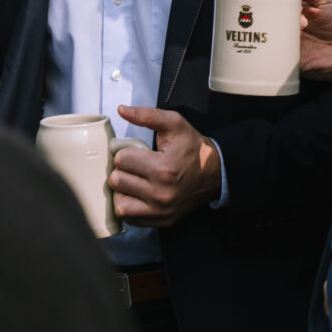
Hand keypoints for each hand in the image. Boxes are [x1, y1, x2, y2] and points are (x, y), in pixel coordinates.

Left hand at [109, 106, 221, 227]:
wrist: (214, 172)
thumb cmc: (192, 146)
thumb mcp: (174, 123)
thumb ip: (146, 115)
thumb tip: (121, 109)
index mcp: (163, 168)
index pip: (122, 159)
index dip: (127, 151)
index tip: (137, 152)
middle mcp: (161, 193)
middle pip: (117, 180)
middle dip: (124, 169)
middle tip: (136, 165)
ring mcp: (160, 211)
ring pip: (118, 202)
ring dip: (123, 189)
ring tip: (134, 179)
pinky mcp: (161, 221)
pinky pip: (128, 217)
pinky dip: (129, 204)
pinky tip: (138, 193)